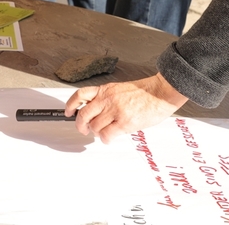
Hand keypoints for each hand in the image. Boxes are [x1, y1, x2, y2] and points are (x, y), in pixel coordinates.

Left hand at [66, 74, 188, 143]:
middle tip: (84, 130)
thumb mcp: (121, 89)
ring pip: (94, 127)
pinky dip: (106, 139)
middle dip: (80, 125)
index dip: (70, 105)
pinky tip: (112, 136)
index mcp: (106, 90)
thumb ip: (107, 98)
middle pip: (83, 115)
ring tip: (106, 131)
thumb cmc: (145, 92)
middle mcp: (108, 99)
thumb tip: (97, 112)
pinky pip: (106, 135)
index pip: (81, 95)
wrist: (161, 93)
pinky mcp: (124, 122)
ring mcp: (115, 111)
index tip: (67, 112)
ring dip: (97, 132)